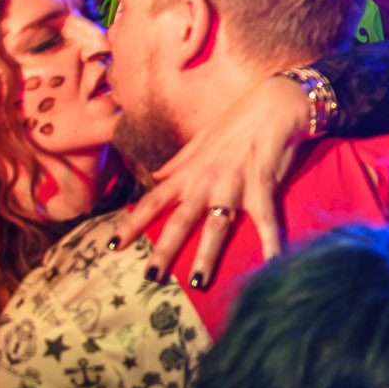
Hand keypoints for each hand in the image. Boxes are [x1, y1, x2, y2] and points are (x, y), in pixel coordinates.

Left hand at [109, 72, 314, 286]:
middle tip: (151, 277)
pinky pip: (266, 220)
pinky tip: (273, 263)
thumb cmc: (238, 120)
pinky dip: (272, 242)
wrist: (274, 104)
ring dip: (207, 256)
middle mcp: (206, 182)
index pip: (153, 201)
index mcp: (189, 172)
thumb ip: (178, 161)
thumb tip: (156, 175)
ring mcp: (234, 186)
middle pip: (180, 222)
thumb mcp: (201, 139)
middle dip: (164, 250)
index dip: (132, 224)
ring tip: (199, 283)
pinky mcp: (262, 187)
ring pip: (216, 227)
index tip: (114, 245)